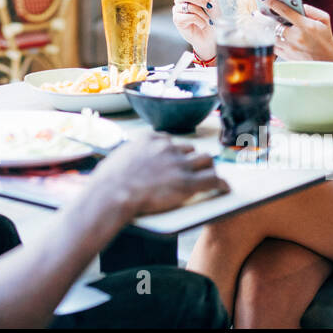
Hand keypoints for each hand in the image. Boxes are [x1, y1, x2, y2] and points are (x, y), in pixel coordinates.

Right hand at [90, 133, 227, 215]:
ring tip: (210, 176)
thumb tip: (125, 161)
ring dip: (208, 168)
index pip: (169, 140)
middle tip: (192, 169)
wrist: (113, 192)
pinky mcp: (187, 183)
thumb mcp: (117, 158)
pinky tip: (225, 188)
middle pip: (190, 149)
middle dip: (191, 159)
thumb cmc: (108, 180)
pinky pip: (213, 179)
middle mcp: (167, 148)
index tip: (174, 158)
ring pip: (206, 159)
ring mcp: (179, 165)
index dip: (173, 151)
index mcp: (149, 139)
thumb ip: (128, 156)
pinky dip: (221, 184)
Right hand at [172, 0, 217, 60]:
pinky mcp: (177, 21)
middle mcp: (180, 1)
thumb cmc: (213, 17)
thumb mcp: (210, 0)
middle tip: (209, 7)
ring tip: (206, 19)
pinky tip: (202, 25)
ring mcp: (177, 11)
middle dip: (200, 0)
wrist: (214, 35)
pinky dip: (199, 20)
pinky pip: (188, 16)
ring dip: (202, 13)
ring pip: (188, 6)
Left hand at [264, 0, 332, 61]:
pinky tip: (266, 33)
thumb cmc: (325, 35)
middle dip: (261, 17)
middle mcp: (296, 37)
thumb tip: (294, 4)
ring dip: (262, 28)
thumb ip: (310, 9)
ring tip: (258, 22)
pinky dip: (267, 39)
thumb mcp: (324, 19)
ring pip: (269, 36)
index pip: (285, 12)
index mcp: (306, 26)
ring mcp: (290, 48)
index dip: (272, 3)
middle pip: (272, 25)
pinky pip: (272, 45)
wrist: (328, 58)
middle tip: (256, 12)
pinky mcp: (286, 56)